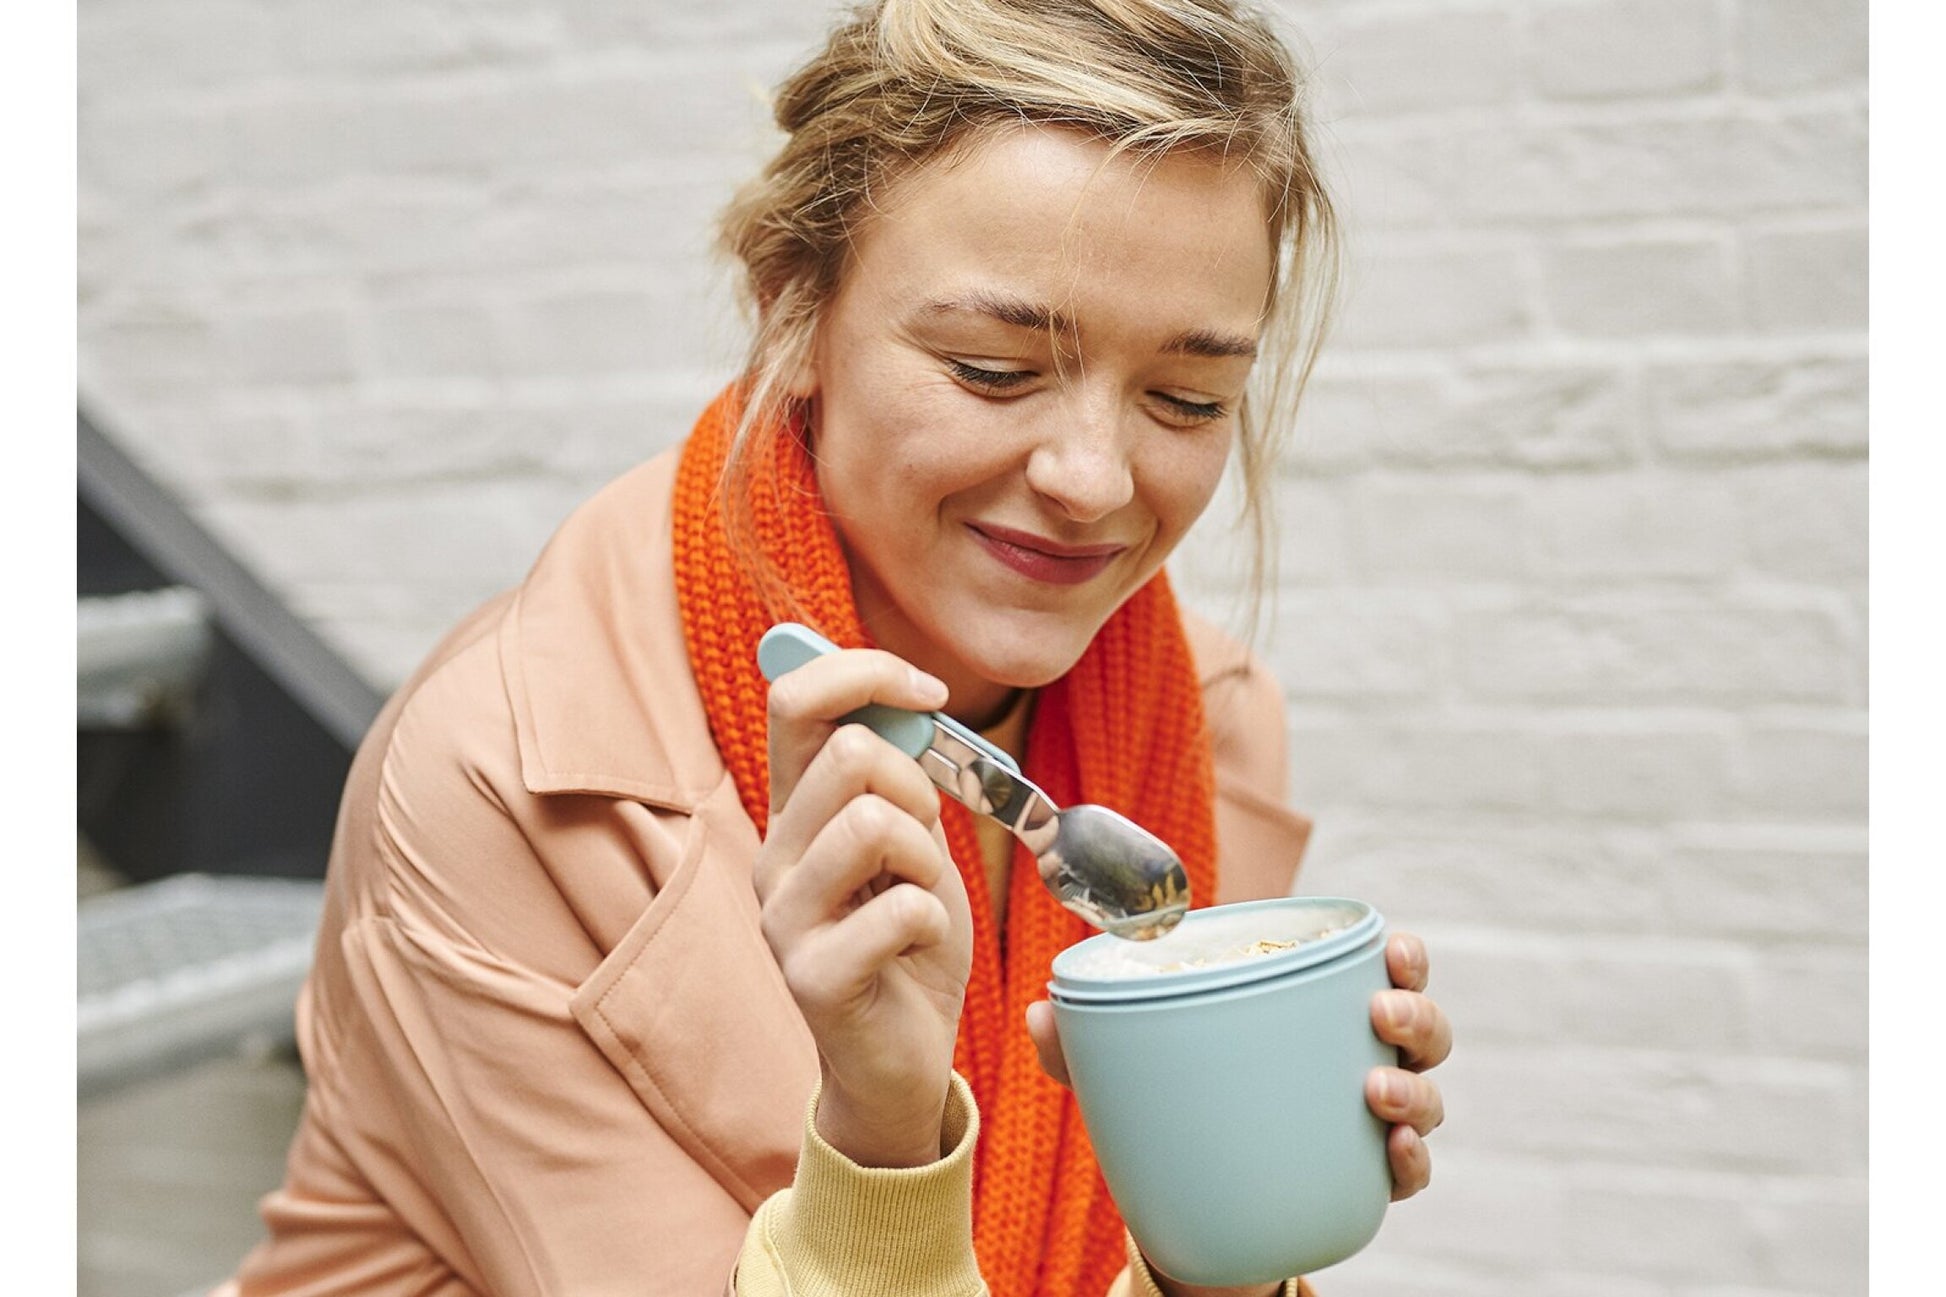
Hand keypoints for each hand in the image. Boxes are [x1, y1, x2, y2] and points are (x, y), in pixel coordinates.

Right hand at [758, 647, 974, 1167]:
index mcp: (795, 811)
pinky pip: (902, 909)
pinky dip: (934, 922)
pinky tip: (916, 949)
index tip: (929, 692)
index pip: (795, 699)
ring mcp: (784, 918)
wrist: (900, 1058)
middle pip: (849, 752)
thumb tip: (904, 697)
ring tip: (919, 900)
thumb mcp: (914, 842)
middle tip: (923, 845)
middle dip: (917, 787)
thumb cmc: (908, 941)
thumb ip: (899, 778)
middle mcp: (774, 855)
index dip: (865, 671)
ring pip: (873, 823)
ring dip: (927, 859)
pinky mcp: (812, 977)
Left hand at [1025, 931, 1451, 1201]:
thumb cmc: (1182, 1100)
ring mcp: (1371, 1125)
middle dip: (1415, 1013)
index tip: (1393, 947)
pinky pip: (1409, 1173)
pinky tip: (1393, 1155)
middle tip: (1379, 1013)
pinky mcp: (1366, 1184)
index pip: (1380, 972)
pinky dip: (1411, 1163)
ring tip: (1376, 1092)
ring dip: (1414, 1090)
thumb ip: (1085, 1042)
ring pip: (1427, 1098)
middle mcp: (1360, 1060)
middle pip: (1421, 1028)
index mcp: (1317, 1013)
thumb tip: (1037, 1013)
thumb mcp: (1131, 1070)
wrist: (1195, 1204)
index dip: (1403, 957)